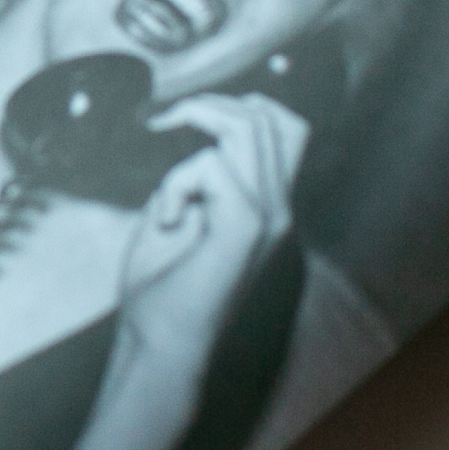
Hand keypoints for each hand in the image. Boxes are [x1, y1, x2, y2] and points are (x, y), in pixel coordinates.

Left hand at [110, 90, 307, 390]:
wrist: (159, 345)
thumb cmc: (162, 284)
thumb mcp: (182, 207)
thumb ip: (200, 169)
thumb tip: (195, 123)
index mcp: (271, 205)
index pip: (289, 126)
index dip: (243, 104)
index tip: (191, 116)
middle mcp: (279, 209)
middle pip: (266, 117)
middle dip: (209, 104)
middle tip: (165, 125)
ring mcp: (268, 218)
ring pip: (245, 127)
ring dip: (194, 131)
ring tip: (169, 178)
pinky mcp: (245, 228)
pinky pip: (211, 165)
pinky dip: (178, 181)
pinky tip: (168, 220)